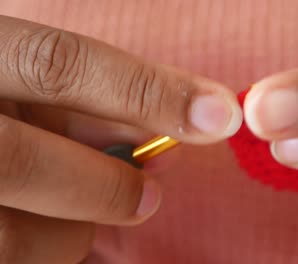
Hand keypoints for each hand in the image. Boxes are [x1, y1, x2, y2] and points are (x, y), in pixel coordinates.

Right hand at [0, 15, 241, 262]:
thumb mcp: (23, 90)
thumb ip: (84, 107)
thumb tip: (166, 138)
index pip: (59, 65)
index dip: (147, 91)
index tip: (219, 115)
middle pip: (26, 162)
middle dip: (104, 186)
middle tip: (148, 198)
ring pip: (13, 238)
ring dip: (71, 231)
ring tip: (78, 214)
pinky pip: (13, 259)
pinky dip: (52, 251)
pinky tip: (48, 228)